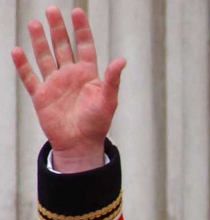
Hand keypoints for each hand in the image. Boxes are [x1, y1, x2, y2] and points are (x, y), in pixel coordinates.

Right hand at [11, 7, 125, 171]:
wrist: (80, 145)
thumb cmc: (97, 124)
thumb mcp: (108, 101)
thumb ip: (112, 80)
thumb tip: (121, 60)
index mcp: (88, 75)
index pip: (85, 46)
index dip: (81, 30)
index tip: (77, 12)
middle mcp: (70, 75)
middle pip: (62, 47)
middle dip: (58, 29)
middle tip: (52, 10)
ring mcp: (54, 84)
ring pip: (45, 57)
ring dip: (40, 41)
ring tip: (35, 23)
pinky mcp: (41, 96)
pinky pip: (29, 77)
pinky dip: (23, 64)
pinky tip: (17, 50)